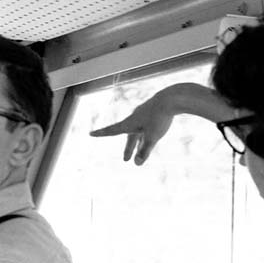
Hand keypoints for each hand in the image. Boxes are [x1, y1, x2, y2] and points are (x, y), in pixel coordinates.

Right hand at [89, 82, 226, 164]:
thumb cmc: (160, 118)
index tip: (90, 134)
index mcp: (129, 123)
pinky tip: (151, 134)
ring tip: (140, 151)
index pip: (111, 130)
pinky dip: (146, 133)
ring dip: (138, 142)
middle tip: (126, 159)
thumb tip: (137, 164)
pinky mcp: (153, 111)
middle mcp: (134, 118)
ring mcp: (143, 114)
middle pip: (129, 136)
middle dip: (128, 148)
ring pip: (138, 131)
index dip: (101, 133)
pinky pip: (146, 125)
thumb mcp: (152, 137)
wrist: (172, 98)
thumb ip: (144, 151)